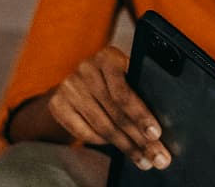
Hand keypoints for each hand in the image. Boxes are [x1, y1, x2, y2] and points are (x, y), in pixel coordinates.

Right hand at [47, 46, 170, 171]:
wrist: (78, 81)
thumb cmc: (112, 79)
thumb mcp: (126, 75)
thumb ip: (140, 89)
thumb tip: (157, 125)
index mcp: (108, 57)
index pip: (124, 92)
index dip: (141, 115)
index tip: (156, 134)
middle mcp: (86, 68)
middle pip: (115, 112)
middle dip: (138, 138)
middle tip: (155, 155)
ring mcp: (69, 86)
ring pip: (102, 125)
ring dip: (124, 145)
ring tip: (141, 157)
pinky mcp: (57, 104)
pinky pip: (84, 132)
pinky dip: (102, 141)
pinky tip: (115, 146)